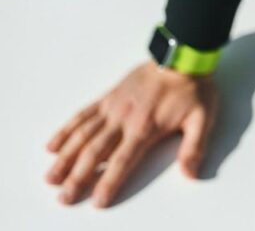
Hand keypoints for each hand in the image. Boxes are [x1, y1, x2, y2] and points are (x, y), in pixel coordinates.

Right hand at [43, 59, 218, 207]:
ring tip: (51, 178)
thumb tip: (190, 173)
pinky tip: (53, 145)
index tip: (97, 200)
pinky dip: (66, 130)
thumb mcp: (202, 118)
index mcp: (146, 128)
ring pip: (83, 135)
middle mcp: (124, 119)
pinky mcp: (109, 97)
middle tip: (64, 197)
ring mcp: (113, 107)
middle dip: (78, 177)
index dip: (109, 182)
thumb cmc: (193, 88)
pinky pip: (82, 115)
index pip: (123, 161)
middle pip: (95, 152)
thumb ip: (194, 147)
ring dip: (65, 158)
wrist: (181, 55)